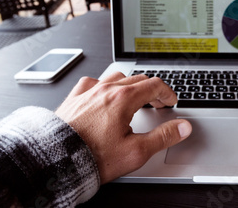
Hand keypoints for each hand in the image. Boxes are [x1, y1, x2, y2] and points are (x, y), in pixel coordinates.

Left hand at [55, 72, 191, 183]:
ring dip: (130, 85)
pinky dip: (104, 85)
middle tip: (158, 103)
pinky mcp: (74, 98)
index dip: (167, 93)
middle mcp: (106, 90)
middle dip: (152, 90)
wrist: (55, 161)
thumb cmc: (91, 157)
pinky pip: (92, 82)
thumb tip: (183, 127)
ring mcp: (88, 92)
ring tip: (134, 97)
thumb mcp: (136, 151)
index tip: (170, 102)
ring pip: (116, 77)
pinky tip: (104, 95)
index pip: (154, 85)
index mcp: (124, 99)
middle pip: (138, 79)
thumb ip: (163, 137)